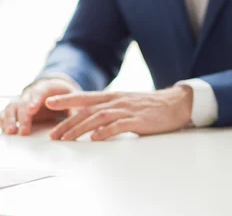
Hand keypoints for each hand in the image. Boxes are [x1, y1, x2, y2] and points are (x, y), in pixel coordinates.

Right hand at [0, 78, 77, 134]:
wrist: (57, 90)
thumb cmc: (66, 95)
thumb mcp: (74, 98)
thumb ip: (74, 106)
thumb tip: (75, 117)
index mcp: (47, 87)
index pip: (40, 91)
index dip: (35, 100)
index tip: (32, 109)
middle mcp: (32, 92)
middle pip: (24, 102)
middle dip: (24, 116)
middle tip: (25, 130)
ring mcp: (23, 100)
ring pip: (13, 107)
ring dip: (11, 119)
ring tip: (11, 131)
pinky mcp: (17, 109)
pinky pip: (7, 112)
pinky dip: (4, 120)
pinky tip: (4, 129)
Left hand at [44, 85, 192, 140]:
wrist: (177, 103)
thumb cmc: (153, 106)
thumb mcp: (129, 104)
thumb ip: (113, 110)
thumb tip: (95, 123)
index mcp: (115, 96)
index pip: (86, 97)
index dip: (66, 99)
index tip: (49, 103)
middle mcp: (118, 101)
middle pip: (87, 110)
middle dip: (68, 122)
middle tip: (53, 135)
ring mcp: (128, 109)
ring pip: (99, 117)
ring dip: (81, 128)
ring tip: (67, 139)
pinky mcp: (139, 120)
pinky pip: (119, 125)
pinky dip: (106, 131)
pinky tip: (96, 138)